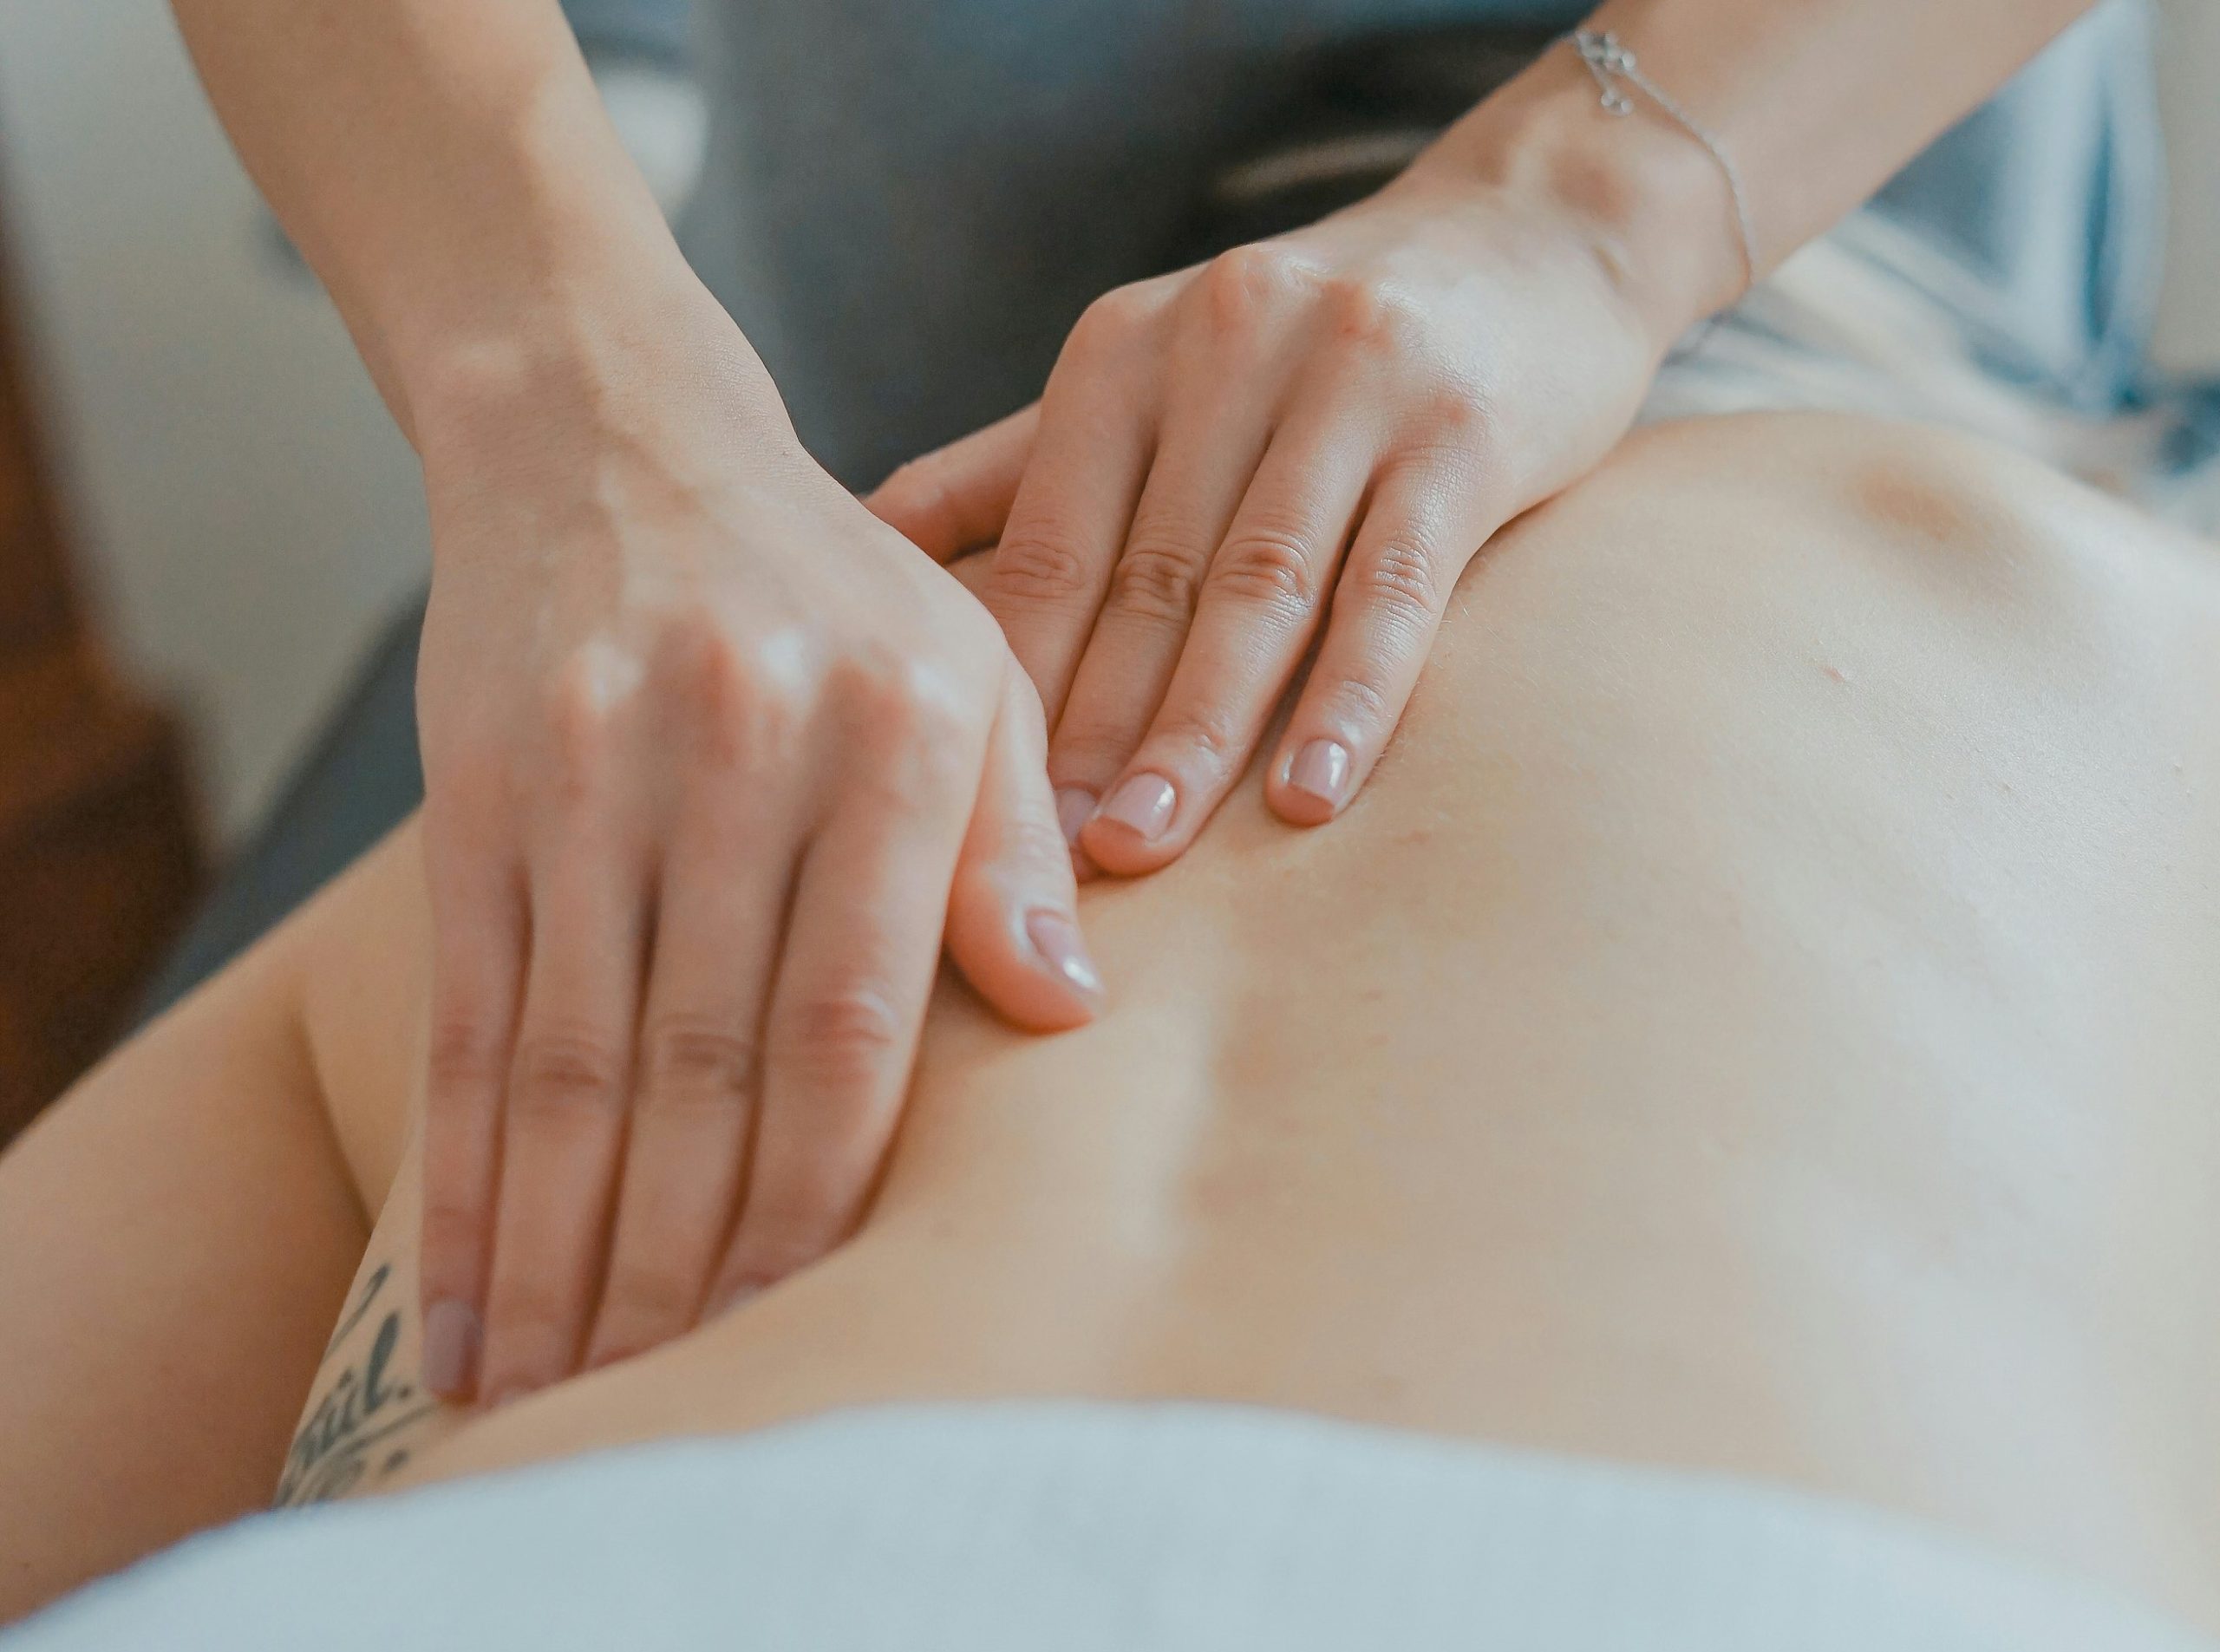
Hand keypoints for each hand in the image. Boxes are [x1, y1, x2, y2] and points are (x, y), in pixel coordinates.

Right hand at [410, 290, 1101, 1405]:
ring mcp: (594, 768)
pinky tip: (461, 1289)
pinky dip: (463, 1169)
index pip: (855, 1018)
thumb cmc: (831, 589)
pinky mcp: (480, 788)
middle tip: (670, 1402)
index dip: (823, 1191)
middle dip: (685, 1258)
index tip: (808, 1323)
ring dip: (563, 1247)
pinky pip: (471, 1013)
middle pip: (706, 1063)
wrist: (613, 435)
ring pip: (575, 1060)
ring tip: (555, 1388)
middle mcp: (742, 748)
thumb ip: (1013, 845)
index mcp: (899, 731)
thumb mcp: (970, 672)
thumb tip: (1066, 1017)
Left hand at [868, 154, 1673, 873]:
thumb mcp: (1153, 369)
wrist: (1531, 232)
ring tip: (1145, 847)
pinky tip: (1310, 795)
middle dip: (1088, 730)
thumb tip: (862, 543)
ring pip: (1259, 588)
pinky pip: (1396, 584)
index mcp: (1125, 350)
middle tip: (1041, 863)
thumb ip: (1018, 463)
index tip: (964, 809)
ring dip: (1197, 730)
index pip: (1047, 542)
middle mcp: (1226, 348)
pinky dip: (1351, 696)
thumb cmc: (1313, 341)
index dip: (1007, 681)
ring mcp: (1351, 383)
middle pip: (1144, 578)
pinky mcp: (1464, 431)